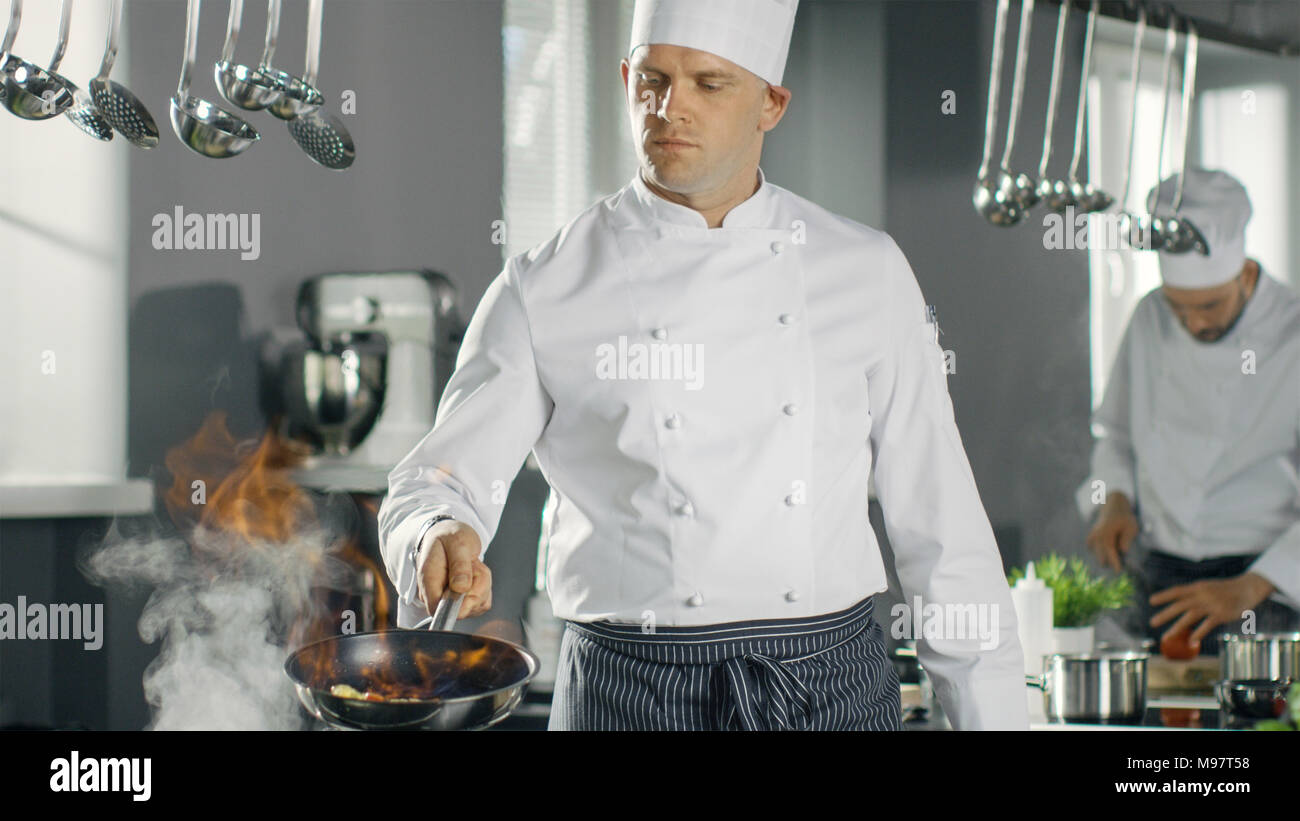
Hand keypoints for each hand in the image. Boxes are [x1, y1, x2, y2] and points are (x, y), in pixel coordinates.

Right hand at [415, 519, 492, 619]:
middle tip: (472, 565)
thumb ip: (459, 565)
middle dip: (477, 587)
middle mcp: (437, 594)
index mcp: (429, 581)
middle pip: (462, 610)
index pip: (438, 610)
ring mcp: (449, 599)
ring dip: (482, 584)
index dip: (457, 605)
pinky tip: (475, 572)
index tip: (467, 584)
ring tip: (472, 565)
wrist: (449, 534)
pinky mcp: (463, 600)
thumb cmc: (449, 536)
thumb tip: (460, 588)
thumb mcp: (457, 542)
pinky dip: (485, 586)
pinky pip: (482, 602)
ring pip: (476, 605)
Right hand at [1086, 492, 1138, 572]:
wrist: (1113, 507)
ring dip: (1104, 557)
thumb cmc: (1125, 518)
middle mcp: (1097, 535)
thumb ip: (1127, 538)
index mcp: (1107, 532)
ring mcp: (1093, 536)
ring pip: (1097, 553)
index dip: (1114, 562)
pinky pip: (1093, 549)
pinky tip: (1106, 551)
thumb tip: (1123, 551)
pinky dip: (1099, 552)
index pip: (1110, 550)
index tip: (1118, 571)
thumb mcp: (1131, 526)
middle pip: (1101, 555)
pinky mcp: (1091, 537)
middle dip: (1109, 562)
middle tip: (1119, 567)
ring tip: (1114, 557)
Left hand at [1149, 572, 1276, 644]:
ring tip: (1166, 637)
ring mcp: (1212, 605)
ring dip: (1177, 628)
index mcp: (1198, 587)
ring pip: (1190, 616)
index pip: (1177, 591)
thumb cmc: (1226, 589)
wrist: (1248, 588)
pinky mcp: (1222, 615)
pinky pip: (1207, 625)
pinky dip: (1198, 633)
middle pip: (1180, 605)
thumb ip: (1194, 594)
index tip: (1151, 601)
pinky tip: (1190, 642)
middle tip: (1151, 623)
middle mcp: (1202, 595)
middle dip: (1165, 614)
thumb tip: (1179, 602)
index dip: (1164, 596)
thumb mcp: (1207, 587)